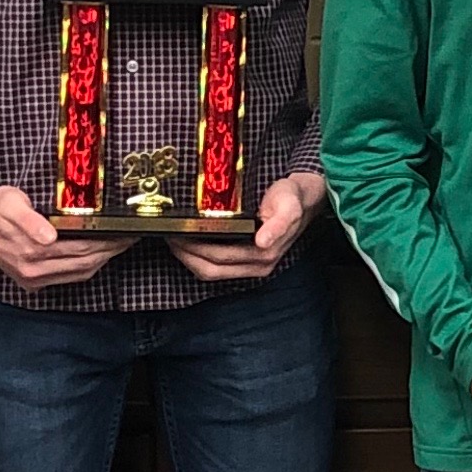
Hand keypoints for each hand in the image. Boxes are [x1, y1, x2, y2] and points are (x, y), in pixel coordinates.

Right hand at [0, 185, 131, 288]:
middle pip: (84, 263)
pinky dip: (86, 268)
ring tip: (119, 246)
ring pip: (79, 273)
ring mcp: (32, 279)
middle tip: (130, 238)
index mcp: (31, 251)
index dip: (106, 243)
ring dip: (102, 261)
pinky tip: (98, 256)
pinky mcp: (31, 282)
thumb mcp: (11, 203)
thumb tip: (49, 237)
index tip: (125, 234)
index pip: (81, 249)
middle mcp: (32, 270)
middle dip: (110, 251)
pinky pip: (68, 277)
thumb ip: (30, 220)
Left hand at [176, 172, 326, 281]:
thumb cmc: (291, 199)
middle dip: (186, 256)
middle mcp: (258, 266)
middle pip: (211, 269)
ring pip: (211, 272)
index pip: (219, 258)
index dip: (194, 250)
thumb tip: (262, 242)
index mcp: (264, 254)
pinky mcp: (247, 262)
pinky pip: (217, 268)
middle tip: (169, 237)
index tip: (177, 234)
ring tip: (175, 241)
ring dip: (190, 259)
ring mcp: (252, 266)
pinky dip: (199, 259)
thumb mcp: (288, 206)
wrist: (303, 200)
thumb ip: (278, 224)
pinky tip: (190, 245)